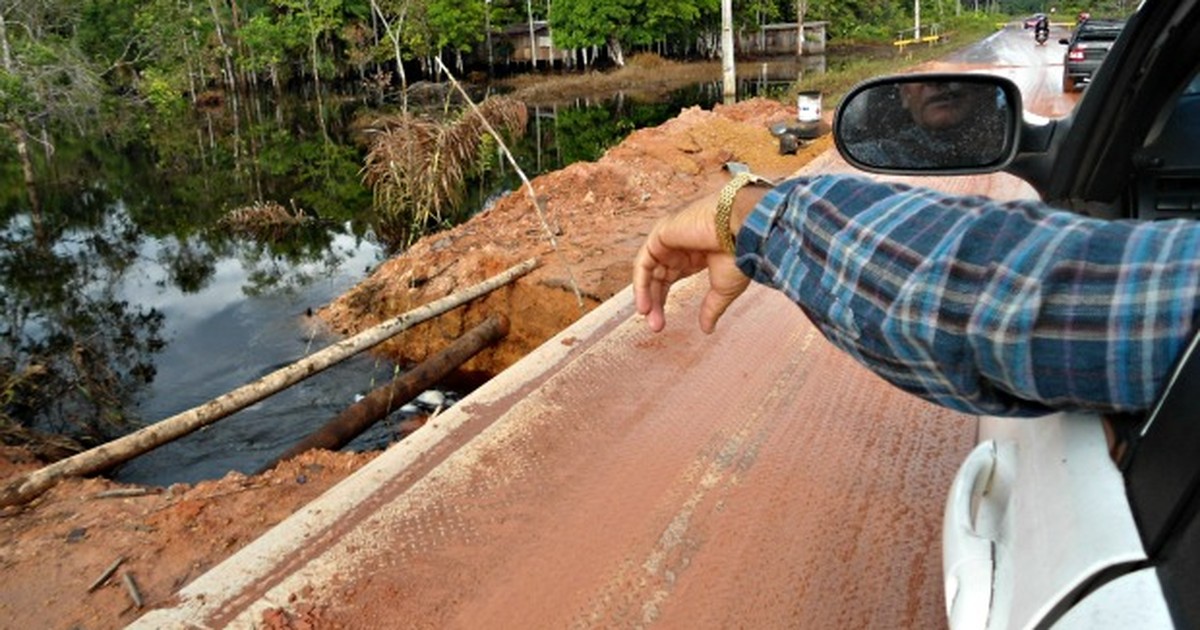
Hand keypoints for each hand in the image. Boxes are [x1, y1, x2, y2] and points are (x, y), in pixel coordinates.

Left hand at [633, 193, 753, 333]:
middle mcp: (681, 244)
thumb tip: (707, 330)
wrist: (745, 229)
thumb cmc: (741, 253)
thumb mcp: (723, 289)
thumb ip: (711, 308)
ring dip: (646, 295)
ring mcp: (670, 236)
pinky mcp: (661, 233)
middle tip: (656, 327)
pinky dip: (641, 283)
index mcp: (697, 253)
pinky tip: (645, 305)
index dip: (663, 300)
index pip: (671, 277)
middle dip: (655, 302)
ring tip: (648, 317)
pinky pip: (644, 262)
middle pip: (659, 275)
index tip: (663, 325)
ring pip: (649, 270)